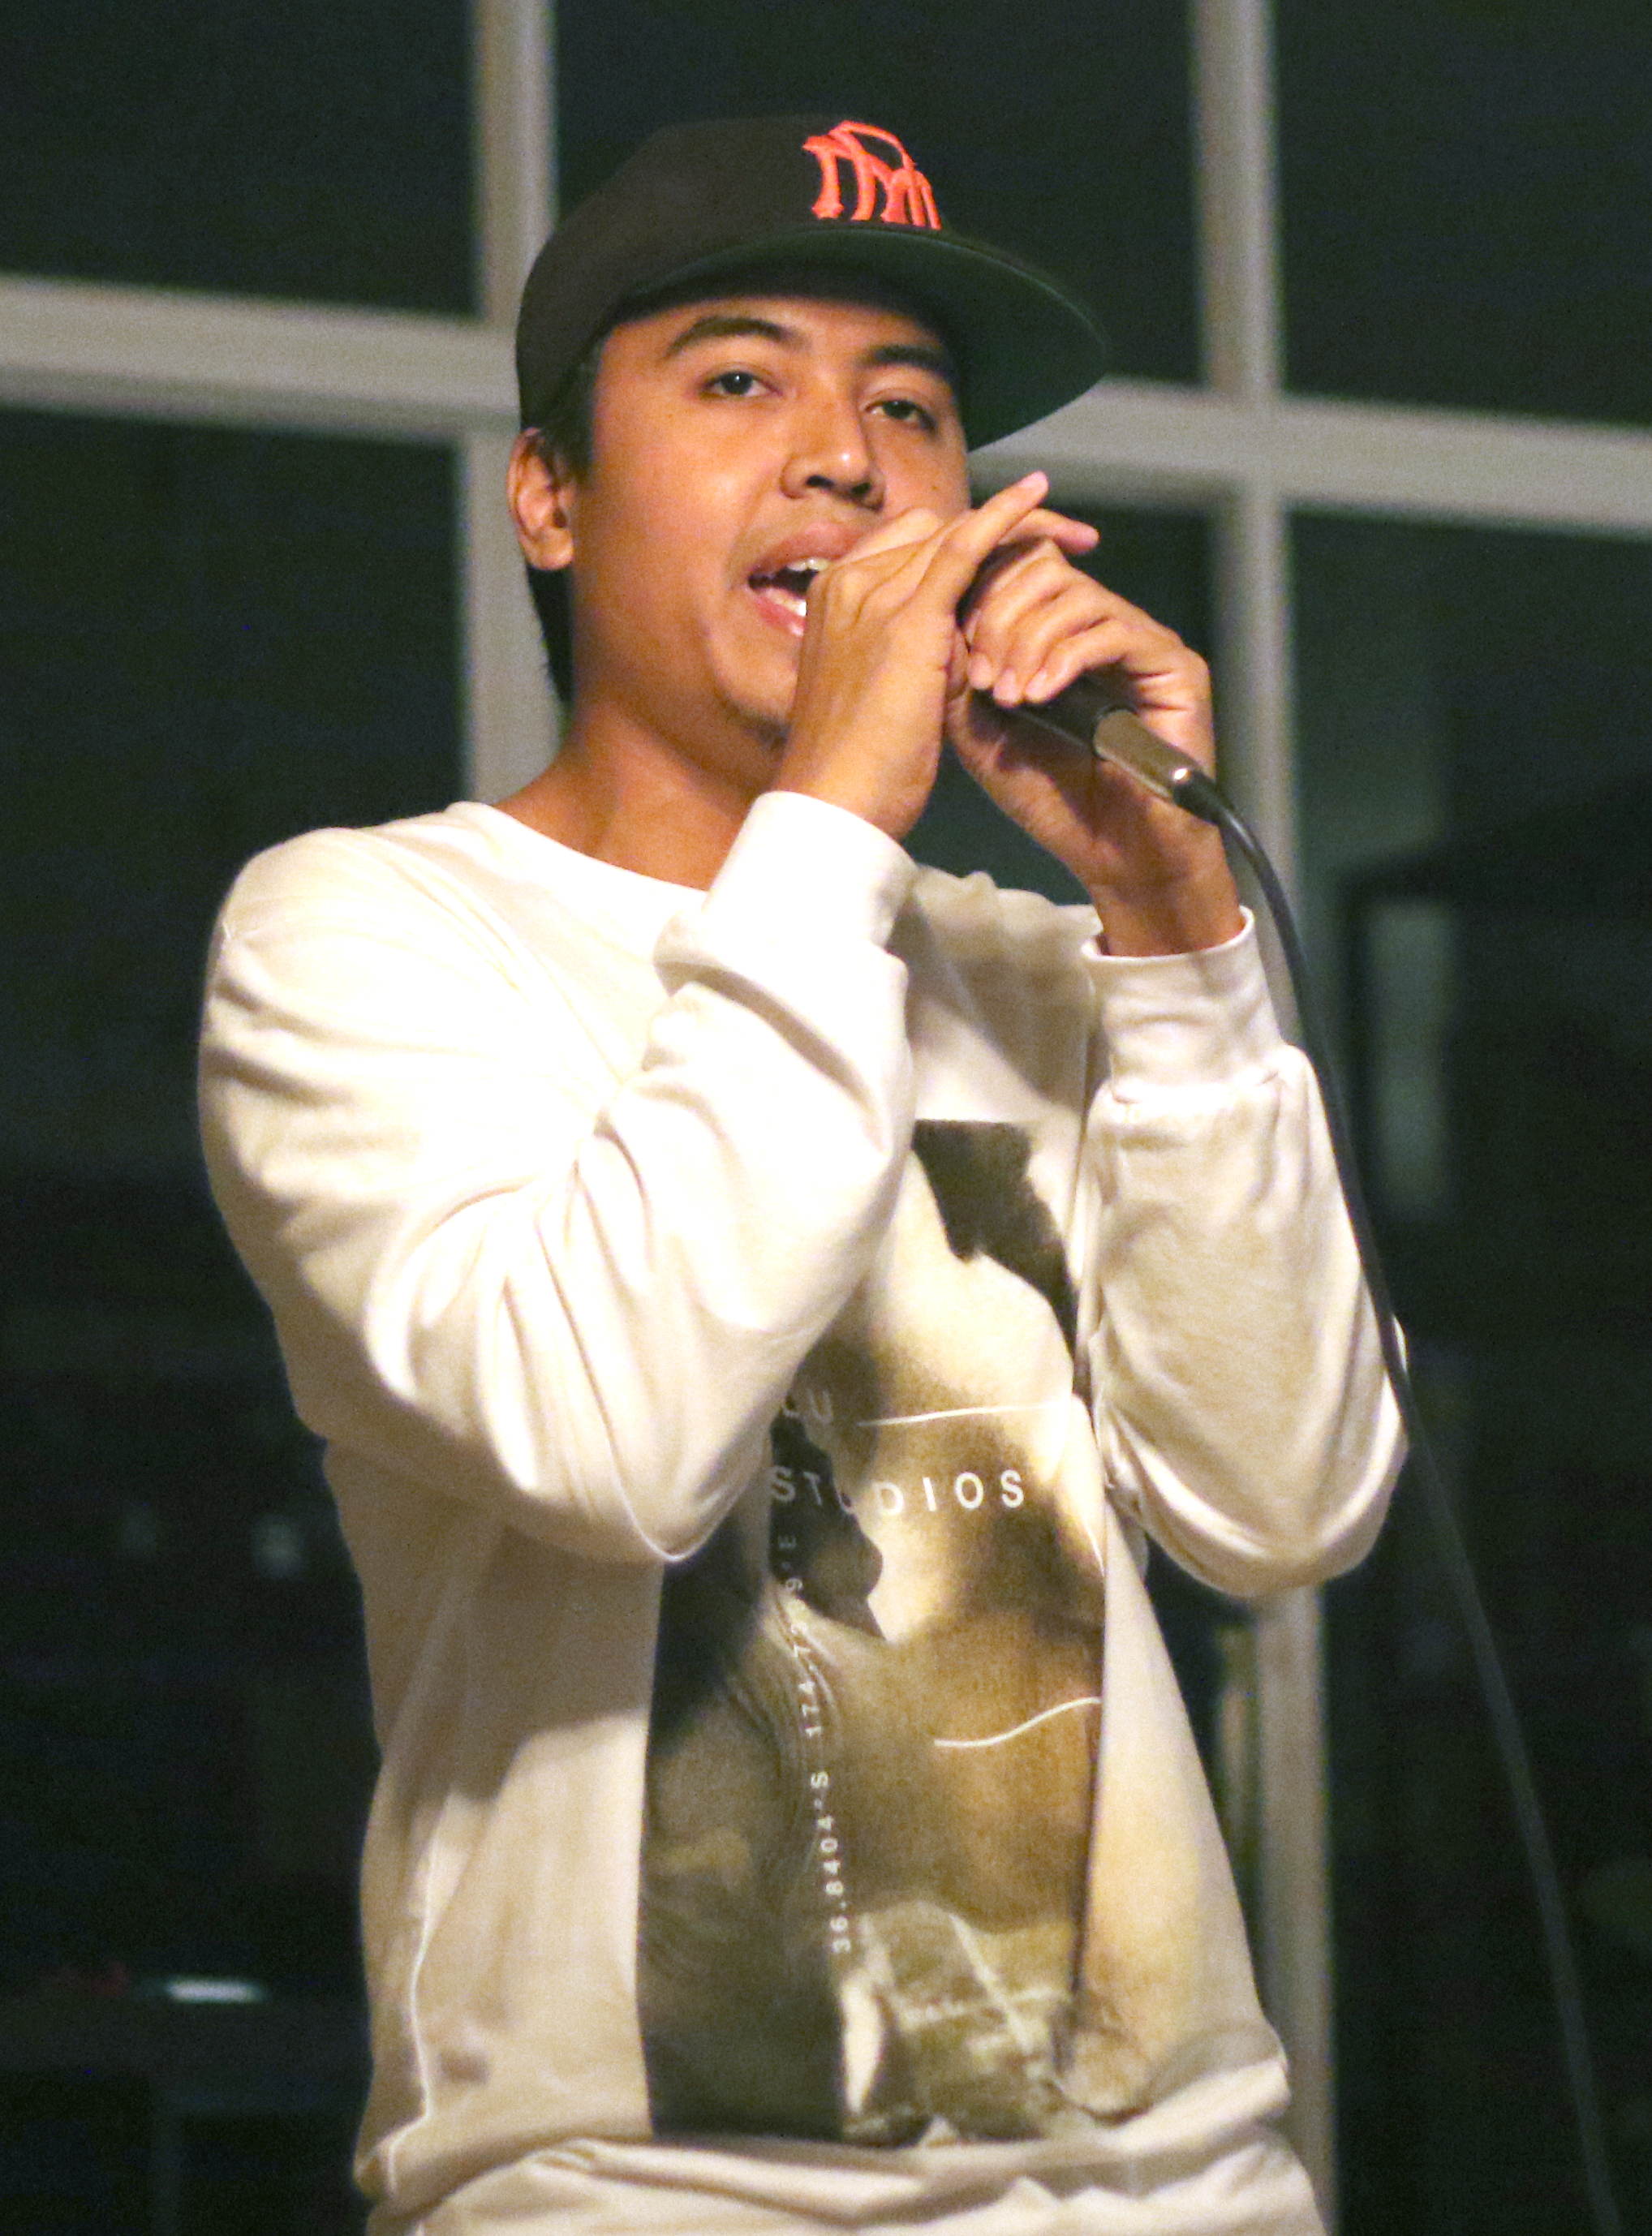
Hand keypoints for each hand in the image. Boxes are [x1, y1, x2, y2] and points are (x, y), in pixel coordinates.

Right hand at [771, 473, 1095, 841]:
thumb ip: (912, 651)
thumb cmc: (857, 768)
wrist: (834, 803)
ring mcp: (874, 593)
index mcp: (833, 598)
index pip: (907, 546)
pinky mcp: (909, 616)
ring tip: (1068, 528)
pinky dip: (1005, 518)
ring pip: (954, 533)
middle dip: (996, 526)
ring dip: (1016, 523)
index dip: (961, 540)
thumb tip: (961, 638)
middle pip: (933, 530)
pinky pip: (965, 546)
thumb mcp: (881, 691)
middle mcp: (848, 581)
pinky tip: (1038, 499)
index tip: (1007, 551)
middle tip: (1058, 534)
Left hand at [947, 536, 1244, 954]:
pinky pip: (1113, 632)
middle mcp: (1103, 625)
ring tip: (1011, 696)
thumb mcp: (985, 733)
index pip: (1019, 568)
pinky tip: (1040, 695)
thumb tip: (937, 617)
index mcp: (1059, 633)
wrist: (1112, 855)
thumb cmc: (1052, 799)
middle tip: (981, 675)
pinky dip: (1066, 659)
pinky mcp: (1173, 666)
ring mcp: (1141, 641)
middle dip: (999, 615)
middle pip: (1044, 568)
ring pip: (1076, 595)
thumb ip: (961, 677)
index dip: (980, 595)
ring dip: (1028, 641)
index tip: (956, 652)